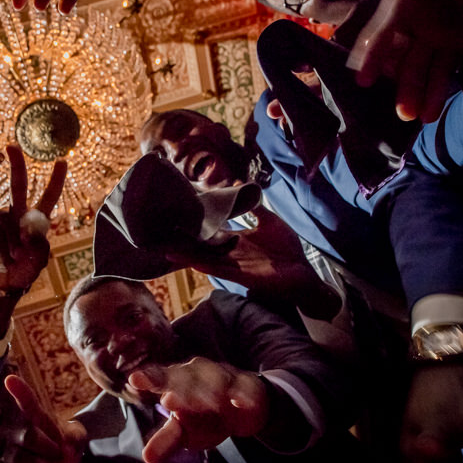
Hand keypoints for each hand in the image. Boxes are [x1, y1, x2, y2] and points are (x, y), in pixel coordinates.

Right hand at [0, 145, 66, 293]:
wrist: (2, 284)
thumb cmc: (25, 271)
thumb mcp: (38, 260)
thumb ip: (36, 243)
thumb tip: (26, 226)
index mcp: (36, 221)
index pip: (48, 197)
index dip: (55, 180)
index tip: (62, 160)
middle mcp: (19, 216)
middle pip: (17, 187)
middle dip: (16, 165)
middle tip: (11, 145)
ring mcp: (3, 222)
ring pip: (5, 218)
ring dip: (12, 242)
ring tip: (15, 258)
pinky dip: (2, 248)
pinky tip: (3, 258)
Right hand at [2, 375, 87, 462]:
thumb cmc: (65, 449)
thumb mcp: (76, 438)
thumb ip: (74, 436)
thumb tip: (63, 445)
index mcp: (36, 418)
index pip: (28, 403)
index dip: (20, 392)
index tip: (11, 380)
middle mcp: (18, 433)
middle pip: (27, 436)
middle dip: (48, 447)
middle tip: (63, 456)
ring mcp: (11, 453)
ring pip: (20, 459)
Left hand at [129, 359, 268, 462]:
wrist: (244, 408)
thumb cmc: (206, 417)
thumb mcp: (185, 431)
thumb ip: (167, 440)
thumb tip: (147, 458)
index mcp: (177, 381)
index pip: (160, 377)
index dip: (149, 378)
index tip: (134, 380)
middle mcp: (198, 373)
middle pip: (187, 376)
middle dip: (181, 387)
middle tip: (170, 401)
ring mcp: (224, 375)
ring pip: (216, 378)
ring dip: (212, 389)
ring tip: (209, 404)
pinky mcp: (247, 384)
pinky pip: (246, 387)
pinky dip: (243, 393)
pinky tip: (240, 402)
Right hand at [164, 208, 340, 319]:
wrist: (303, 272)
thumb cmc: (287, 250)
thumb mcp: (270, 222)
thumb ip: (254, 208)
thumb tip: (241, 186)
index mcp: (235, 241)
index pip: (210, 233)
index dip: (194, 227)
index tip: (176, 218)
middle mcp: (230, 254)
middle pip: (201, 247)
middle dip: (181, 242)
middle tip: (159, 235)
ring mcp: (234, 266)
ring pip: (205, 259)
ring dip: (186, 255)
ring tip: (165, 248)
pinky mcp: (243, 276)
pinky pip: (220, 270)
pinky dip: (205, 265)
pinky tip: (191, 261)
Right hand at [346, 0, 462, 121]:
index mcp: (410, 2)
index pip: (385, 31)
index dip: (373, 55)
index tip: (361, 79)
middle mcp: (425, 22)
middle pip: (410, 59)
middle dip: (406, 86)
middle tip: (404, 114)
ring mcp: (451, 33)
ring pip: (437, 67)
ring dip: (433, 92)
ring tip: (428, 118)